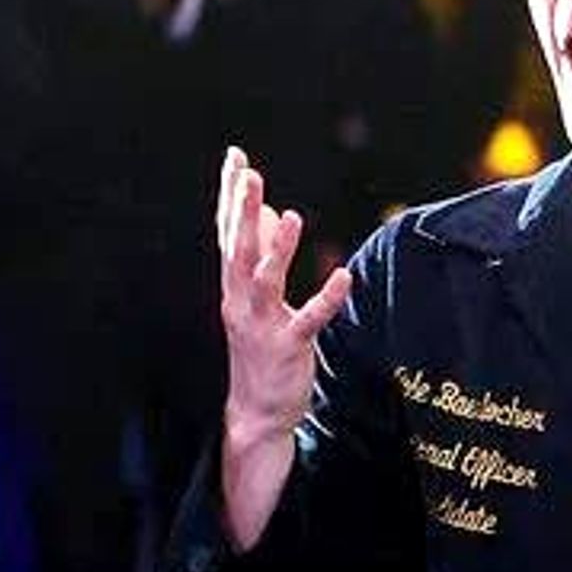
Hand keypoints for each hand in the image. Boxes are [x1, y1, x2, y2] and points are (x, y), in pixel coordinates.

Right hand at [216, 146, 351, 549]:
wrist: (255, 414)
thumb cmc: (258, 350)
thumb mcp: (257, 300)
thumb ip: (262, 256)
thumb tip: (274, 212)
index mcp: (233, 287)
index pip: (228, 232)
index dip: (230, 195)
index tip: (235, 157)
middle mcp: (241, 302)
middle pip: (238, 249)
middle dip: (242, 210)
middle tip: (248, 172)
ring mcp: (262, 326)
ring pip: (266, 282)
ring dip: (279, 249)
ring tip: (294, 216)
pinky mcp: (287, 349)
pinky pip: (308, 321)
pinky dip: (326, 298)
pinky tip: (343, 275)